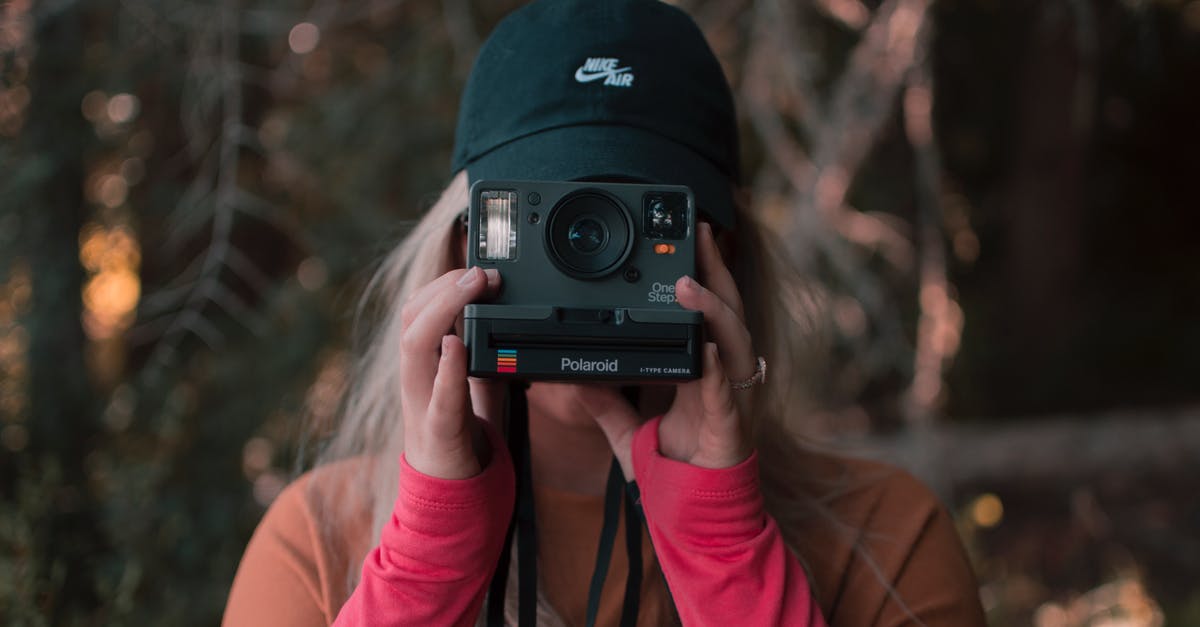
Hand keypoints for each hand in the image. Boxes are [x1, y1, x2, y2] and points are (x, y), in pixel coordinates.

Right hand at [399, 266, 501, 478]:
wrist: (445, 490)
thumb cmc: (455, 434)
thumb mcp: (469, 384)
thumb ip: (478, 356)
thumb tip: (503, 323)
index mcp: (423, 364)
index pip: (418, 309)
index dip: (441, 282)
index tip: (476, 267)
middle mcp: (416, 377)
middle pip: (411, 317)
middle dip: (443, 286)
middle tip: (480, 270)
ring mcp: (422, 403)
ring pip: (414, 345)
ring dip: (443, 310)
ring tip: (471, 289)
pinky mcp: (439, 431)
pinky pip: (439, 397)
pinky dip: (447, 369)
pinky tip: (458, 346)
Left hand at [586, 222, 756, 474]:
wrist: (696, 517)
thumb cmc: (673, 472)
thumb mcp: (626, 431)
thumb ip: (604, 403)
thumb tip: (574, 380)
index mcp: (700, 371)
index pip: (702, 312)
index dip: (699, 275)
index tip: (684, 241)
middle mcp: (720, 376)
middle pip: (725, 311)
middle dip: (716, 270)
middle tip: (699, 232)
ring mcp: (728, 398)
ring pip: (733, 340)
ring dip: (712, 310)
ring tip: (689, 283)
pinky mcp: (728, 426)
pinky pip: (724, 391)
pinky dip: (717, 369)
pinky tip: (710, 349)